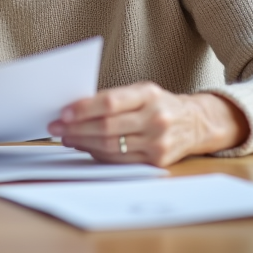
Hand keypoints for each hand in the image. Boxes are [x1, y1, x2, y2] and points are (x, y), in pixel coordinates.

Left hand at [47, 82, 249, 166]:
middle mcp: (156, 118)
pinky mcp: (157, 160)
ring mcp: (158, 142)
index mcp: (149, 95)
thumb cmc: (160, 104)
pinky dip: (98, 154)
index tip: (63, 112)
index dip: (84, 109)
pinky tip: (85, 147)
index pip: (110, 103)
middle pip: (107, 127)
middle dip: (76, 128)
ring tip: (66, 137)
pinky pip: (120, 159)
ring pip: (111, 146)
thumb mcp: (141, 91)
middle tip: (56, 128)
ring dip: (83, 143)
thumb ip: (113, 98)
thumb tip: (75, 109)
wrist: (196, 123)